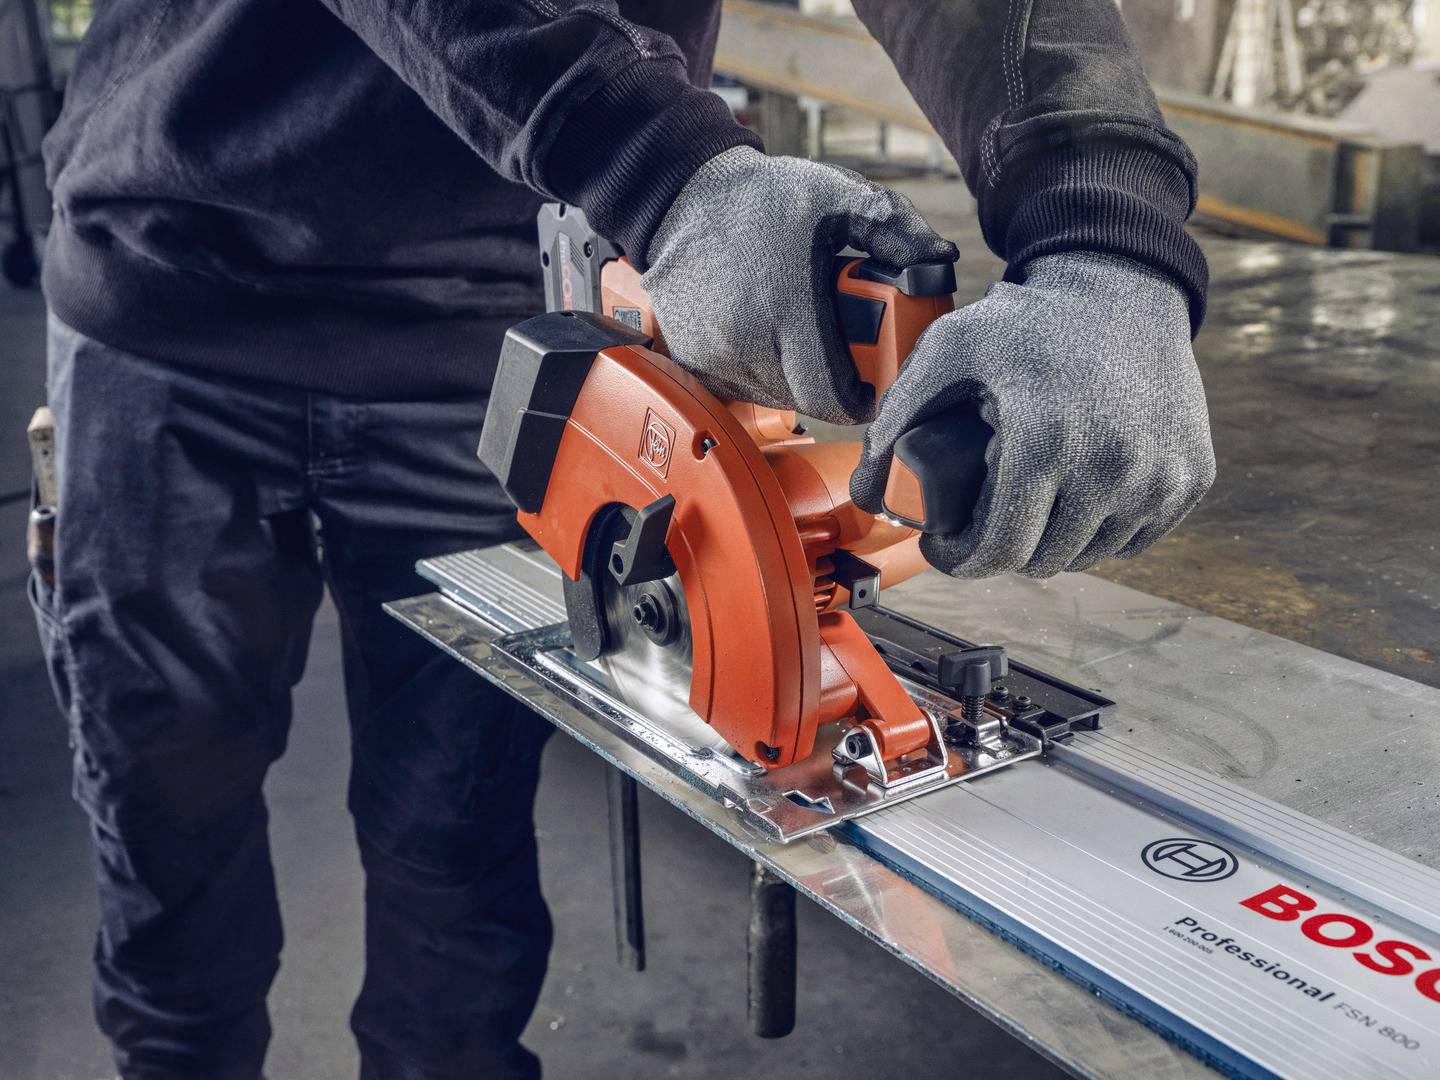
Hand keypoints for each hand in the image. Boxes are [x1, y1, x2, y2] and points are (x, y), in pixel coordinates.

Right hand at [640, 146, 956, 423]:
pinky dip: (761, 370)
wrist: (679, 197)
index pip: (836, 398)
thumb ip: (894, 227)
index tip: (876, 380)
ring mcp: (717, 361)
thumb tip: (941, 259)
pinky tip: (764, 330)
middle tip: (847, 347)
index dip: (864, 397)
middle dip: (836, 381)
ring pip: (776, 397)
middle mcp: (748, 348)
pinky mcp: (695, 364)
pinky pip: (742, 387)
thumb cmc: (761, 198)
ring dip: (798, 376)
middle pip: (811, 401)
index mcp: (788, 314)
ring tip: (801, 329)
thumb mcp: (837, 196)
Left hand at [850, 252, 1215, 577]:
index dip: (961, 561)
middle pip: (1041, 561)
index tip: (946, 546)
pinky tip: (1077, 493)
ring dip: (1052, 541)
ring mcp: (1160, 477)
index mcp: (1045, 442)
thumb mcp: (949, 350)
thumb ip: (896, 420)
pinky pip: (1134, 538)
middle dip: (1001, 549)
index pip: (998, 551)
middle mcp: (1112, 467)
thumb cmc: (1030, 321)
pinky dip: (1101, 528)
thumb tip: (869, 492)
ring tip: (1029, 500)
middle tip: (982, 518)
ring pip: (1088, 555)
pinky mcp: (1191, 478)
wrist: (1124, 287)